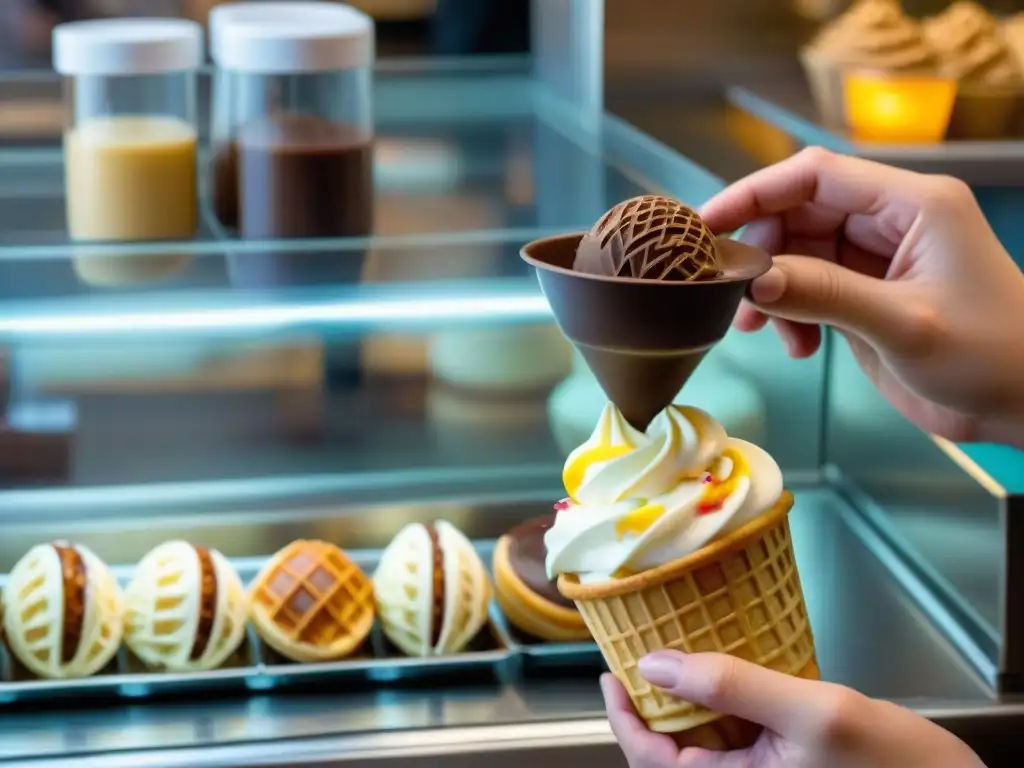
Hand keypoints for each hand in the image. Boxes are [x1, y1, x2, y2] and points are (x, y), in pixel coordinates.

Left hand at [602, 651, 984, 767]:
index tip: (611, 671)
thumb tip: (655, 664)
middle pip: (670, 748)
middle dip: (650, 699)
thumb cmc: (895, 765)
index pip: (652, 761)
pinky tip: (721, 664)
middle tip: (640, 646)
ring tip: (674, 647)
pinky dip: (722, 698)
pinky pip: (734, 732)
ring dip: (684, 695)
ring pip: (700, 737)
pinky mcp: (780, 762)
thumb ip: (732, 686)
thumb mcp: (812, 712)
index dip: (623, 716)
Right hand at [700, 148, 1023, 446]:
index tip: (707, 225)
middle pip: (800, 214)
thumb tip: (754, 282)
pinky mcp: (869, 295)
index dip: (756, 193)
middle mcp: (892, 221)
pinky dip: (792, 314)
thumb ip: (825, 295)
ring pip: (799, 254)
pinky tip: (798, 347)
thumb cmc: (991, 355)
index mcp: (912, 204)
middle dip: (762, 253)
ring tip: (761, 331)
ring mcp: (878, 259)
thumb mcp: (904, 324)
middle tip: (734, 295)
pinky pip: (811, 289)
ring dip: (773, 290)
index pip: (816, 175)